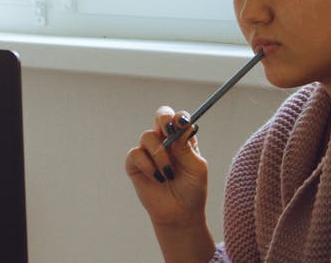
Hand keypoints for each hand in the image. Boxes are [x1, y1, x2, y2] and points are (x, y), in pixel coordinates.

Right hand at [125, 106, 208, 227]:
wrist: (179, 214)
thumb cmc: (192, 190)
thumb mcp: (196, 168)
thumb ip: (186, 147)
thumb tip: (179, 126)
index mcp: (182, 139)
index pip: (179, 118)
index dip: (179, 117)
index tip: (182, 123)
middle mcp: (165, 141)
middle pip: (161, 116)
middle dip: (164, 119)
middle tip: (168, 132)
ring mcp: (149, 151)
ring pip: (147, 136)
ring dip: (160, 155)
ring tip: (169, 175)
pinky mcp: (135, 163)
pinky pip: (136, 153)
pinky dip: (148, 166)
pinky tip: (158, 178)